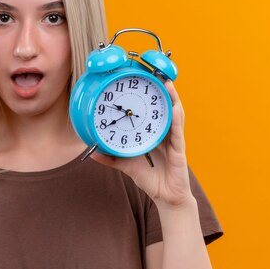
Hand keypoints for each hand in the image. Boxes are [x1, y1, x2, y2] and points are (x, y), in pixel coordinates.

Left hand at [90, 80, 192, 207]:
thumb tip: (90, 152)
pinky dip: (176, 118)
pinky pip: (178, 131)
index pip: (151, 109)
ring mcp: (174, 139)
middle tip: (154, 71)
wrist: (166, 197)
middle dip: (161, 89)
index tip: (140, 77)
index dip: (148, 93)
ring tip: (166, 82)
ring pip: (174, 113)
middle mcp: (165, 132)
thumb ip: (110, 157)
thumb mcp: (126, 164)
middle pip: (164, 106)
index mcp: (154, 132)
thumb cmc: (149, 178)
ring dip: (171, 97)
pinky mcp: (179, 149)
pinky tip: (174, 108)